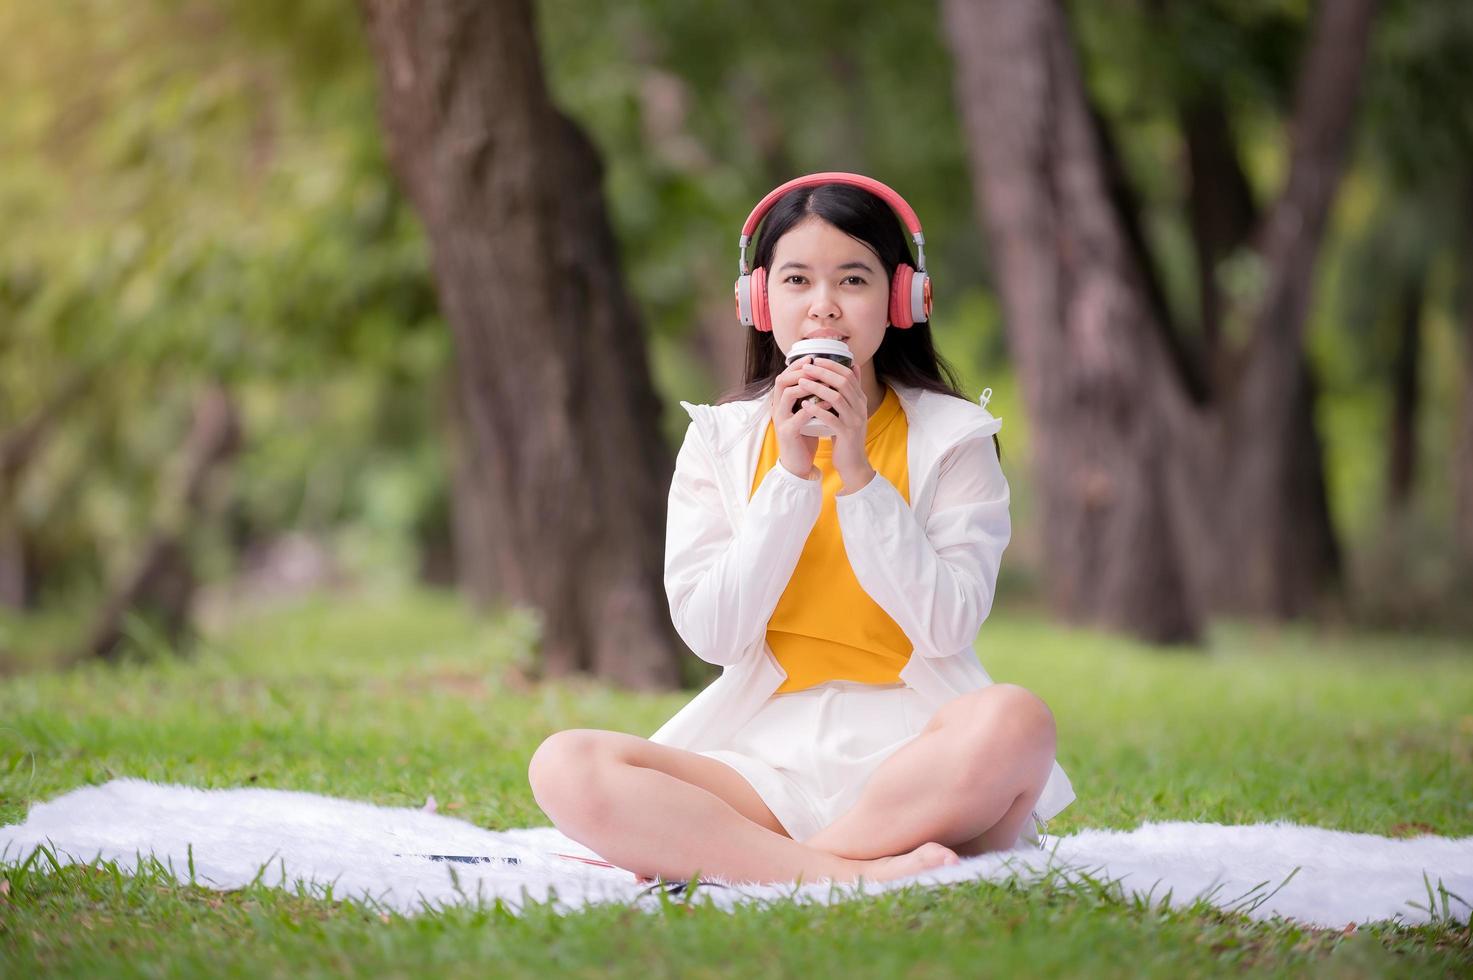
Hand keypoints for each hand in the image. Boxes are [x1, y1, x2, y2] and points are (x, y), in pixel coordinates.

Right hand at [770, 355, 827, 478]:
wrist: (798, 463)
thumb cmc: (804, 436)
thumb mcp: (807, 412)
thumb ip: (812, 396)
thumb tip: (827, 377)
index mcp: (782, 402)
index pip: (785, 376)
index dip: (797, 365)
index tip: (813, 357)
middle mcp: (778, 408)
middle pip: (782, 380)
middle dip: (800, 371)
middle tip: (816, 365)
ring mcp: (781, 420)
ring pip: (787, 394)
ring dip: (805, 385)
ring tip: (822, 380)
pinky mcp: (788, 432)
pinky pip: (800, 416)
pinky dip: (815, 407)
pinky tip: (829, 402)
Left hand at [794, 358, 873, 489]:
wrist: (854, 463)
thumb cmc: (847, 435)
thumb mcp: (851, 409)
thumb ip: (851, 390)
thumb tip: (853, 365)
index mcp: (861, 399)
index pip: (848, 375)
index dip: (832, 365)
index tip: (815, 359)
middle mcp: (860, 407)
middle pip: (843, 382)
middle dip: (823, 372)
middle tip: (806, 367)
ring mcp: (855, 420)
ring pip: (836, 398)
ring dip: (817, 388)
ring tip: (801, 382)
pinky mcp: (847, 434)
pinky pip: (831, 418)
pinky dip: (817, 410)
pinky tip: (805, 405)